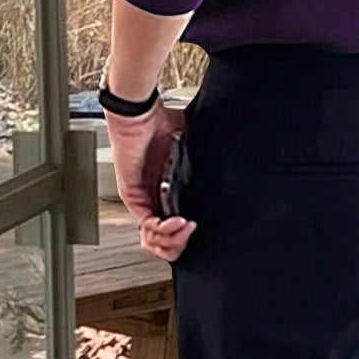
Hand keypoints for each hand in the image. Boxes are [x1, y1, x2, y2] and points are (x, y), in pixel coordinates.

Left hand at [102, 103, 197, 262]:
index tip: (200, 230)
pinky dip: (166, 227)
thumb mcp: (191, 145)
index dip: (184, 237)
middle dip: (179, 245)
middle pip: (162, 240)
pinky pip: (148, 223)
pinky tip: (180, 222)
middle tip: (192, 237)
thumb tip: (226, 156)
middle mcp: (153, 198)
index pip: (172, 228)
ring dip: (174, 239)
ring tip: (187, 230)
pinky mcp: (133, 196)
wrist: (141, 113)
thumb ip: (203, 157)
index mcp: (166, 191)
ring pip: (153, 237)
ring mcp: (141, 199)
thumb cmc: (160, 123)